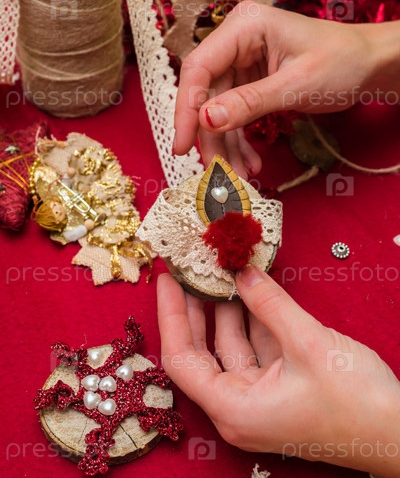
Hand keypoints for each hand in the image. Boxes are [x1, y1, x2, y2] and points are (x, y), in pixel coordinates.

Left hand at [157, 267, 399, 475]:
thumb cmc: (357, 404)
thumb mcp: (308, 343)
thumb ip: (270, 303)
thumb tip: (241, 272)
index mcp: (234, 408)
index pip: (181, 358)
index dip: (171, 315)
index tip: (167, 279)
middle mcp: (240, 406)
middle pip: (202, 350)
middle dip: (196, 307)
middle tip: (190, 269)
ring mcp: (260, 396)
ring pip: (231, 345)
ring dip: (228, 308)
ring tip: (222, 270)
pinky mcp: (280, 386)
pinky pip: (256, 346)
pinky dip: (254, 318)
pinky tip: (252, 290)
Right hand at [174, 2, 399, 176]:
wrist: (369, 65)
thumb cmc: (342, 62)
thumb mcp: (295, 85)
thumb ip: (249, 102)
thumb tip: (206, 120)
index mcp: (243, 26)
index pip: (198, 68)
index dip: (186, 109)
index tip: (183, 146)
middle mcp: (236, 41)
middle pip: (206, 94)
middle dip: (212, 136)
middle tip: (217, 172)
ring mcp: (242, 61)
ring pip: (218, 109)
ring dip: (226, 145)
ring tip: (239, 176)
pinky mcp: (250, 80)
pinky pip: (235, 113)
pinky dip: (240, 140)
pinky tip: (251, 162)